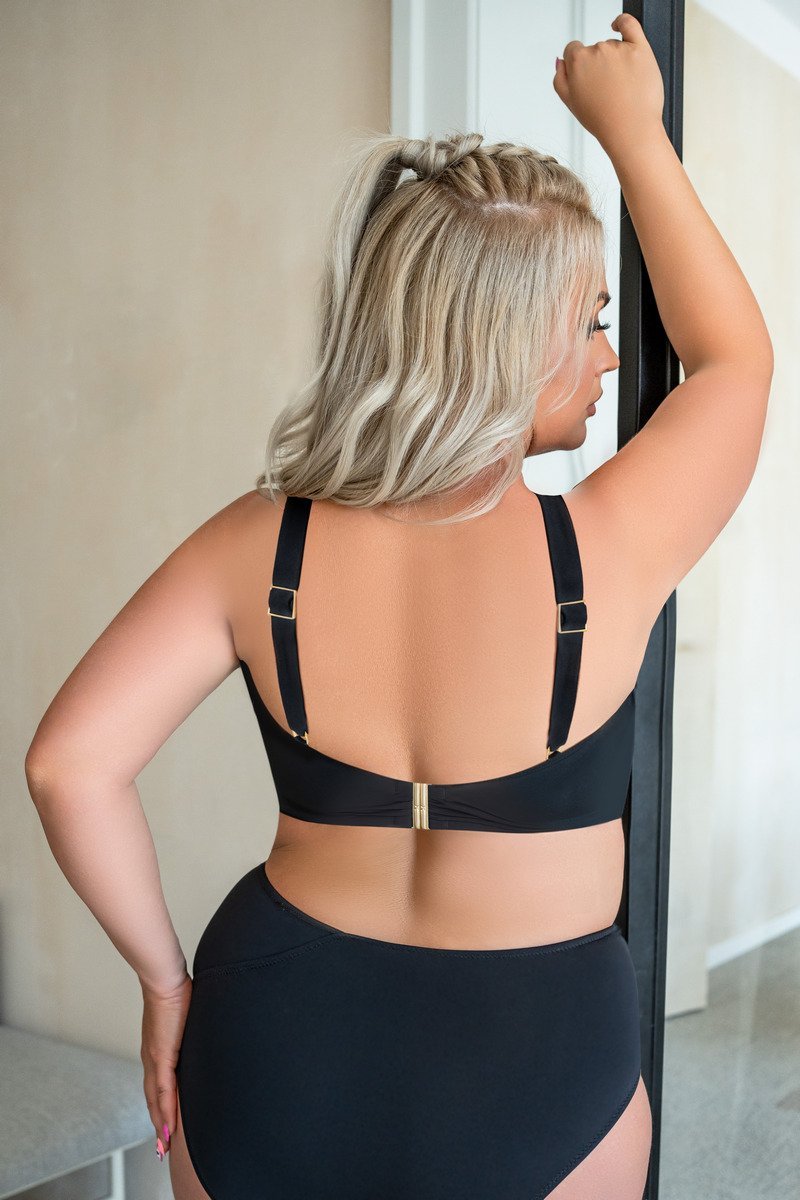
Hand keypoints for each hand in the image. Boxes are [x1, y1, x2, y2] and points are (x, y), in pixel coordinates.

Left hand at [139, 972, 192, 1160]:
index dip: (159, 1108)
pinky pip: (164, 1091)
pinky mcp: (162, 1056)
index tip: (164, 1126)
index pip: (156, 1086)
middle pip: (153, 1100)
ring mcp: (156, 1059)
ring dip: (160, 1124)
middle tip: (163, 1147)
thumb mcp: (186, 1016)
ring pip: (156, 1101)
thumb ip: (190, 1028)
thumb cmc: (178, 990)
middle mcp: (152, 1059)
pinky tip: (169, 1127)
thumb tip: (203, 1030)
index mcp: (157, 1050)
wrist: (166, 979)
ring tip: (165, 1146)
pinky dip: (166, 1111)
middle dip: (158, 1124)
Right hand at [553, 13, 664, 152]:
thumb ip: (560, 79)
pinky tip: (617, 26)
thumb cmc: (603, 120)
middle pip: (594, 49)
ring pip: (613, 45)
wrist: (631, 129)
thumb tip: (560, 62)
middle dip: (598, 66)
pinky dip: (622, 22)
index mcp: (578, 62)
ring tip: (621, 87)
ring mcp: (619, 48)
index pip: (572, 50)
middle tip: (606, 90)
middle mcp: (597, 50)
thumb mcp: (570, 103)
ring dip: (615, 60)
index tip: (586, 77)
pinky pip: (629, 24)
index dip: (578, 65)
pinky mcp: (640, 48)